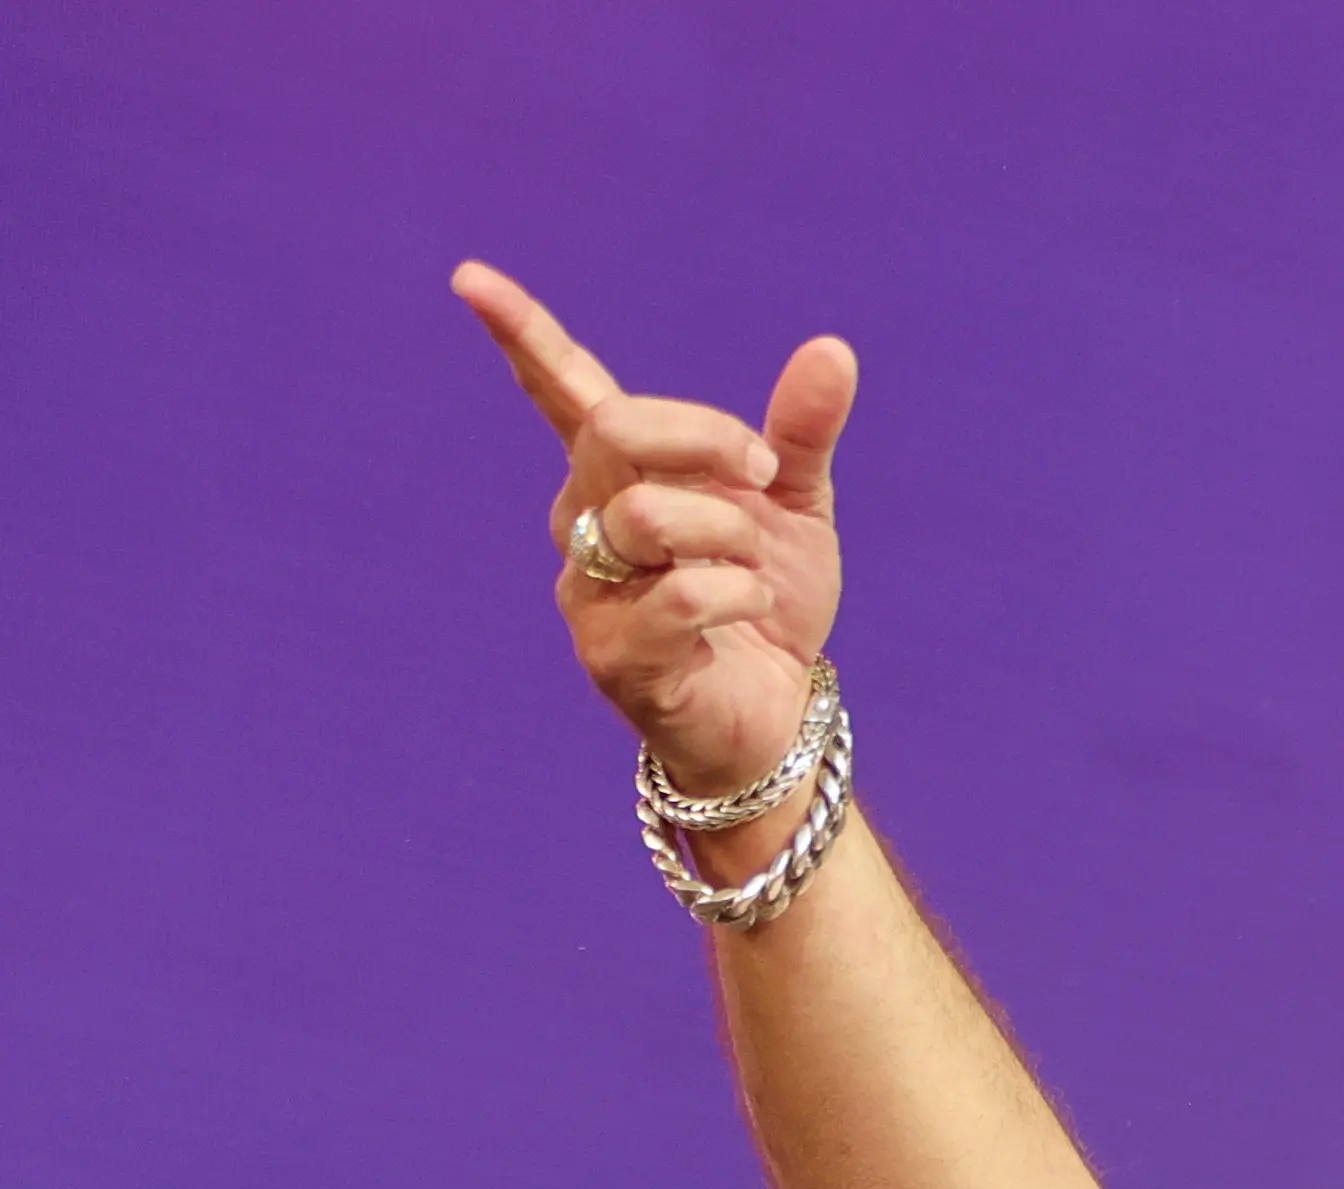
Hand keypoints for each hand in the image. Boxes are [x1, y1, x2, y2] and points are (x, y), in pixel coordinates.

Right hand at [450, 261, 856, 800]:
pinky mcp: (612, 654)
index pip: (565, 393)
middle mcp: (586, 521)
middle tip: (763, 475)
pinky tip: (748, 615)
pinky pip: (678, 598)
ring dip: (730, 534)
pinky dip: (736, 596)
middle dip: (707, 440)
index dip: (523, 337)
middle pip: (614, 435)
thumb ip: (799, 433)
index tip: (471, 278)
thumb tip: (833, 349)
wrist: (779, 714)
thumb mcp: (794, 508)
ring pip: (647, 517)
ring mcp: (588, 588)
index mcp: (622, 474)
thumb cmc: (766, 605)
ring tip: (753, 569)